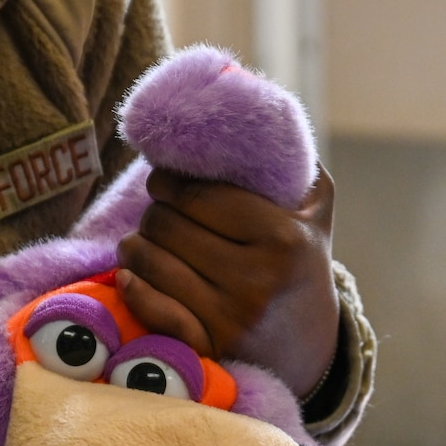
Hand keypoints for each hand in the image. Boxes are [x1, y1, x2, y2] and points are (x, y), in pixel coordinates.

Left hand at [116, 165, 339, 399]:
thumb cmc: (302, 260)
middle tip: (158, 210)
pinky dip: (133, 286)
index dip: (168, 181)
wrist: (311, 344)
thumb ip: (288, 158)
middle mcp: (256, 281)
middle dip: (153, 212)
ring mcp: (229, 320)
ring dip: (134, 246)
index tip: (162, 178)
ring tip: (142, 239)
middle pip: (166, 226)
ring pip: (148, 262)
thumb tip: (241, 96)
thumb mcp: (313, 206)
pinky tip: (132, 273)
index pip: (198, 195)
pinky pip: (150, 309)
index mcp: (283, 238)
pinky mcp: (206, 349)